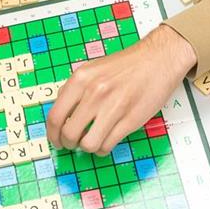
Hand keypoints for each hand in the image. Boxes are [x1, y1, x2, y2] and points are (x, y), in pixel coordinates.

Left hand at [45, 25, 196, 155]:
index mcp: (80, 80)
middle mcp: (94, 93)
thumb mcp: (91, 70)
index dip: (52, 134)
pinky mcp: (130, 120)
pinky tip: (105, 139)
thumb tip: (60, 114)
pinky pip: (107, 145)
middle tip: (72, 144)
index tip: (56, 140)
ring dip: (87, 147)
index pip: (55, 116)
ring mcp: (113, 108)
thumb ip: (73, 90)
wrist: (157, 60)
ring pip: (88, 144)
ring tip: (91, 141)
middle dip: (68, 144)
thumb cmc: (125, 66)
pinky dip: (103, 148)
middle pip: (69, 134)